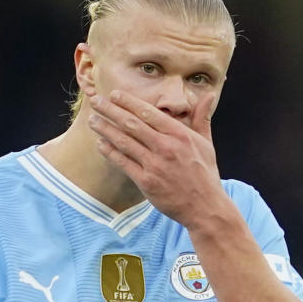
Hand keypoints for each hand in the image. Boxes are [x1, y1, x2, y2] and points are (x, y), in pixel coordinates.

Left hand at [87, 89, 227, 227]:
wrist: (205, 207)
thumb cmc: (205, 173)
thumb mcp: (206, 143)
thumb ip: (202, 118)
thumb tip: (209, 96)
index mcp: (179, 134)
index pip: (148, 112)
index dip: (129, 102)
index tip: (114, 95)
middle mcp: (165, 147)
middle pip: (132, 124)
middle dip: (111, 110)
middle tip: (96, 101)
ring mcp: (155, 165)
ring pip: (124, 142)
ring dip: (106, 129)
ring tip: (93, 120)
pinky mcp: (146, 182)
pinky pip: (124, 163)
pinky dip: (111, 152)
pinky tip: (101, 144)